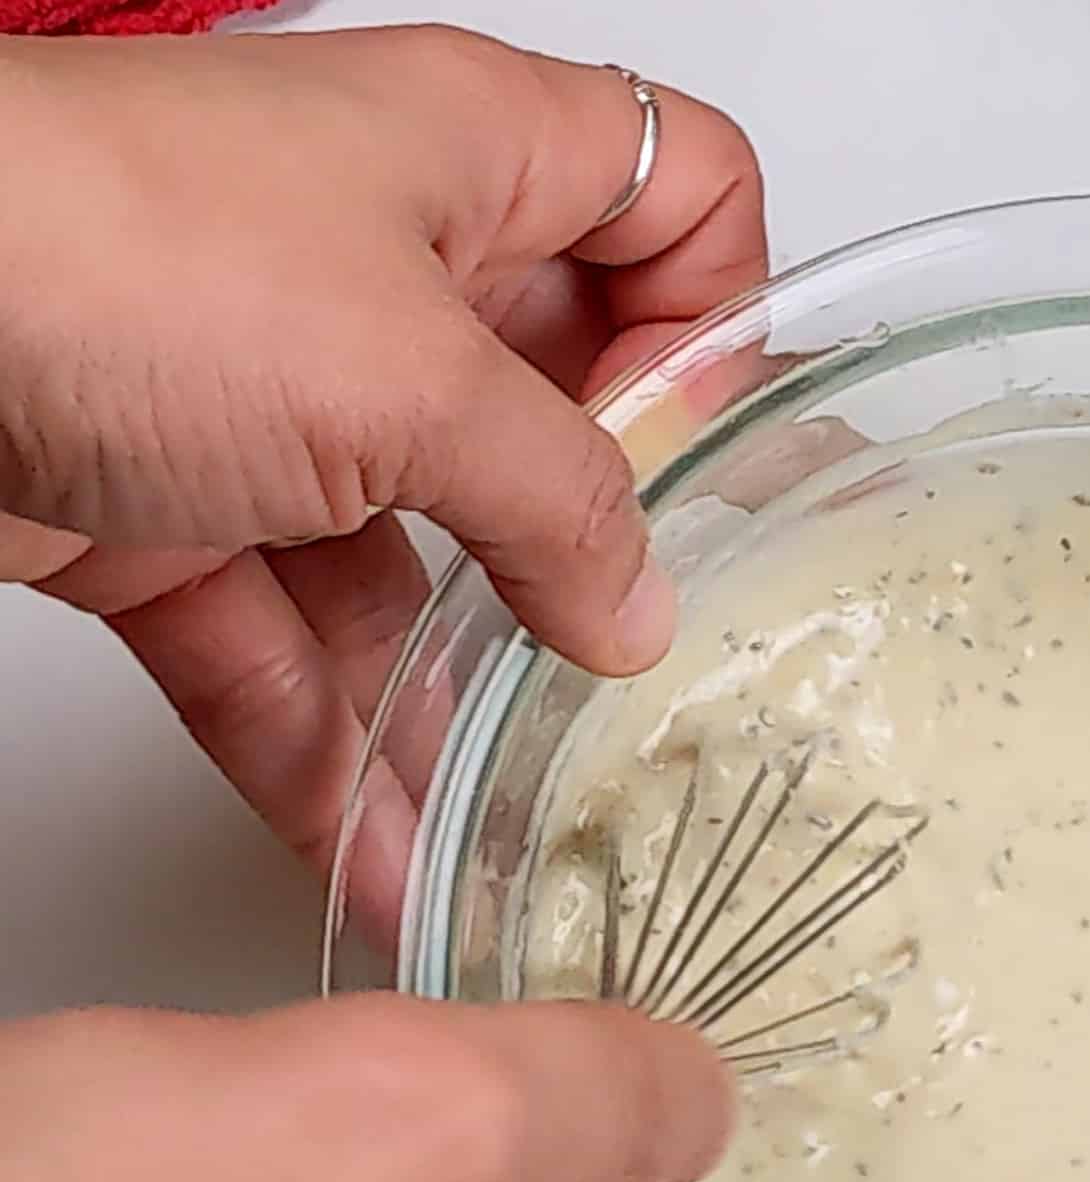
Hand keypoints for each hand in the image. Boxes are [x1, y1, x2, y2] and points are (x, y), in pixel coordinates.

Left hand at [0, 25, 765, 908]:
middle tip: (642, 667)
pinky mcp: (171, 508)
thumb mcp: (411, 376)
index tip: (714, 458)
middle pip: (548, 416)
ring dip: (456, 704)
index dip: (717, 314)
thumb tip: (637, 603)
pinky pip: (287, 646)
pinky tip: (380, 852)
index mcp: (467, 161)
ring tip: (511, 821)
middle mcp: (380, 267)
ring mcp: (274, 394)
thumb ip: (564, 499)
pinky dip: (328, 751)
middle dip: (592, 557)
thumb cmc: (112, 248)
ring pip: (414, 564)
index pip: (670, 192)